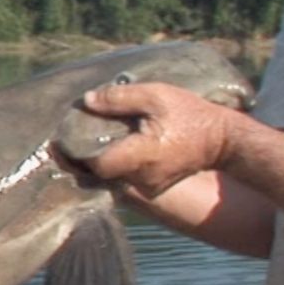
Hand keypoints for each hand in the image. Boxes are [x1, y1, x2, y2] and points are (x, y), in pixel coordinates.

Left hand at [72, 82, 241, 197]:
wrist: (222, 140)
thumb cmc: (190, 114)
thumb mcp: (157, 96)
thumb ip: (120, 98)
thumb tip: (87, 101)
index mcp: (141, 156)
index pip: (97, 165)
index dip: (77, 154)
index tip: (62, 140)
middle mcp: (142, 178)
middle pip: (99, 176)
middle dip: (79, 161)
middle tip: (61, 144)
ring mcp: (148, 187)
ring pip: (110, 181)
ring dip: (94, 165)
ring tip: (79, 145)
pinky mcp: (152, 188)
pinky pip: (123, 181)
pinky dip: (111, 168)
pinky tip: (103, 151)